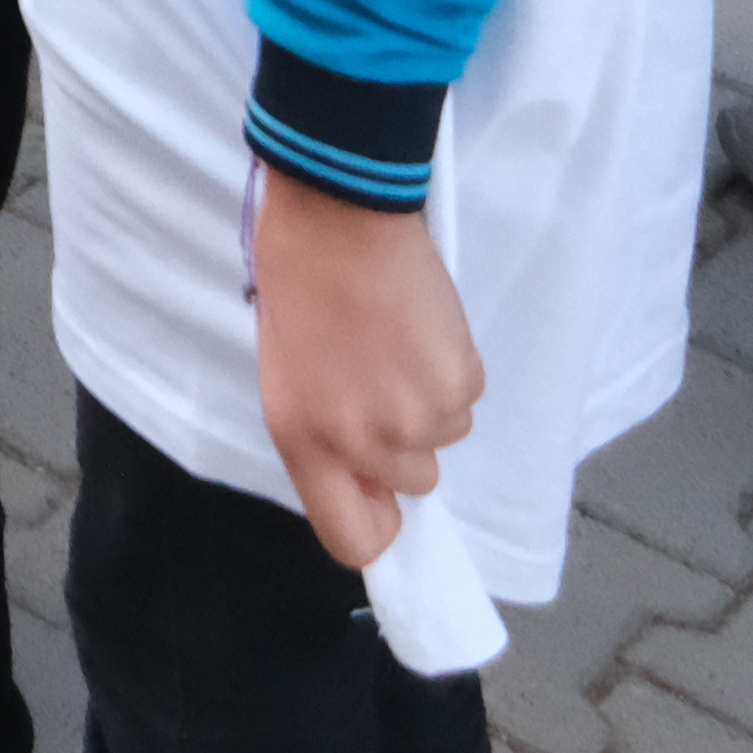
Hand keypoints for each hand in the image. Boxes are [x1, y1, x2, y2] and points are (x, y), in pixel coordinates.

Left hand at [251, 170, 487, 568]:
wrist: (339, 213)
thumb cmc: (298, 281)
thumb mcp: (286, 373)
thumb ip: (323, 433)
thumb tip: (366, 471)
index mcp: (305, 442)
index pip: (353, 538)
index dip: (376, 524)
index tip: (380, 498)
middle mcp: (364, 442)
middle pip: (414, 482)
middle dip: (404, 443)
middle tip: (380, 381)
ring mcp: (418, 415)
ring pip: (445, 436)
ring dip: (429, 402)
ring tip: (396, 343)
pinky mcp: (461, 381)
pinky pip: (466, 397)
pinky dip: (450, 370)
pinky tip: (420, 327)